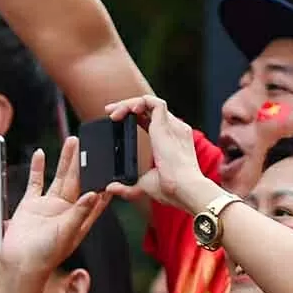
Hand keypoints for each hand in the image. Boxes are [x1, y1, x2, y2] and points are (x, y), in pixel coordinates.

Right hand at [0, 138, 108, 280]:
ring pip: (59, 177)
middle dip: (84, 163)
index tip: (113, 168)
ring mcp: (48, 206)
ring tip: (72, 142)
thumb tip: (95, 194)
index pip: (97, 198)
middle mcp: (66, 211)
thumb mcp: (67, 233)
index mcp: (80, 219)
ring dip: (65, 160)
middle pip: (78, 181)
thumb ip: (80, 212)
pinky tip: (40, 154)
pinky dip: (38, 168)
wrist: (19, 265)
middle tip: (90, 144)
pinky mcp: (31, 205)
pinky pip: (36, 182)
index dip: (105, 184)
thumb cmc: (45, 256)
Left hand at [102, 95, 211, 214]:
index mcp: (170, 141)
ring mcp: (172, 125)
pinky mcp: (166, 124)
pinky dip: (137, 102)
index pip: (152, 120)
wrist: (183, 189)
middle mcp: (173, 130)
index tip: (116, 121)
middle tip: (109, 112)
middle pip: (149, 108)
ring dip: (128, 103)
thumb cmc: (171, 190)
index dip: (133, 117)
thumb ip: (127, 187)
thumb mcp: (144, 186)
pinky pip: (152, 102)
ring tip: (113, 113)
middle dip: (126, 106)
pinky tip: (124, 111)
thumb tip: (112, 187)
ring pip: (149, 102)